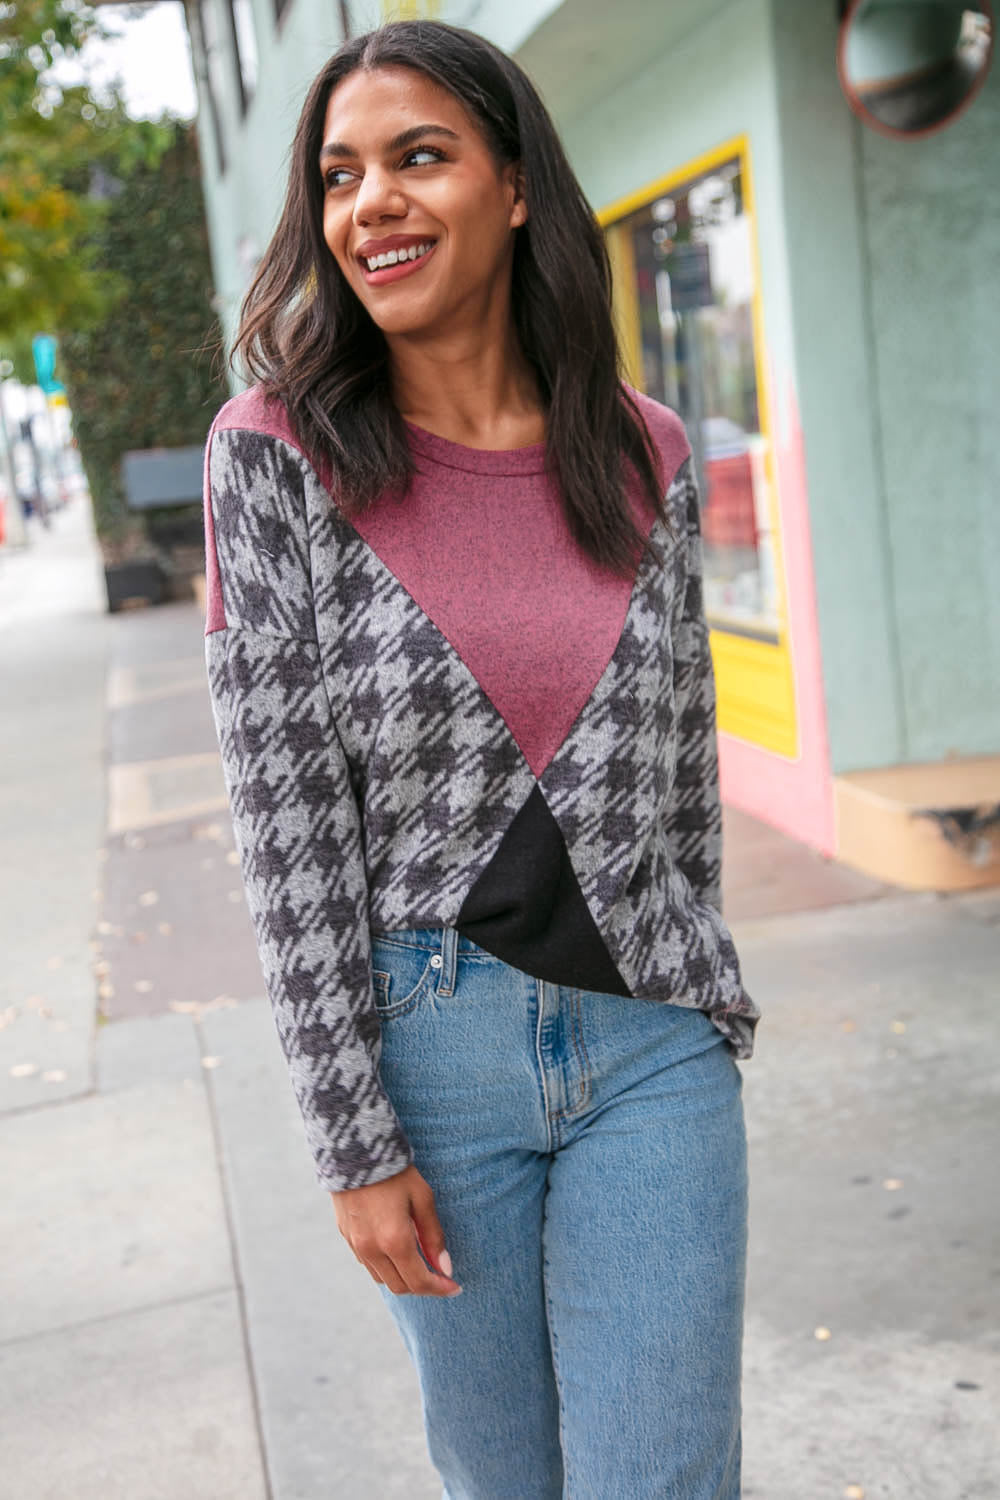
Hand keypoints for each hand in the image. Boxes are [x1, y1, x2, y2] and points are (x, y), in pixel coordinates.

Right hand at [332, 1163, 462, 1296]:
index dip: (440, 1289)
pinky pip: (368, 1264)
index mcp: (394, 1241)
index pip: (420, 1282)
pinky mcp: (346, 1236)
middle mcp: (372, 1249)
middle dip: (423, 1286)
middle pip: (400, 1287)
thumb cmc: (395, 1171)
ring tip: (420, 1262)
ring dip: (403, 1278)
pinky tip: (397, 1250)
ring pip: (382, 1279)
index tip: (455, 1287)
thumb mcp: (422, 1198)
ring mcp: (356, 1245)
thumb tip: (445, 1268)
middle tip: (440, 1276)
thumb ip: (433, 1236)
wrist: (355, 1149)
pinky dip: (385, 1266)